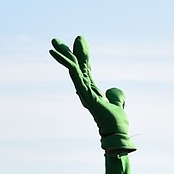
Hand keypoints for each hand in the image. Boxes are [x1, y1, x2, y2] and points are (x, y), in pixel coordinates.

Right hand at [50, 36, 134, 152]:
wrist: (117, 134)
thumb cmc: (117, 123)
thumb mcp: (119, 104)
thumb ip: (117, 96)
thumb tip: (113, 90)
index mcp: (91, 90)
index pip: (84, 69)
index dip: (82, 55)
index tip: (80, 40)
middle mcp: (85, 90)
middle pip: (75, 67)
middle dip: (66, 53)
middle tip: (55, 40)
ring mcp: (84, 92)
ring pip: (73, 70)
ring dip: (64, 56)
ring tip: (54, 43)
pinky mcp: (86, 95)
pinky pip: (77, 77)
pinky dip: (70, 66)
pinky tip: (63, 57)